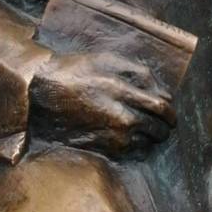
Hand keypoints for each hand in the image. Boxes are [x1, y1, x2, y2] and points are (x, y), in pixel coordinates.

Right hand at [30, 51, 175, 155]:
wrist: (42, 94)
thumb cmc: (75, 71)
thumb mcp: (107, 59)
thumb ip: (137, 71)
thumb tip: (160, 87)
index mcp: (123, 91)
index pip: (161, 105)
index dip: (170, 109)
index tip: (169, 108)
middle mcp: (121, 116)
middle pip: (159, 127)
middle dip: (166, 125)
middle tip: (166, 122)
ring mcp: (113, 136)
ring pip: (148, 141)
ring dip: (154, 135)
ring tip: (149, 129)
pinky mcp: (104, 148)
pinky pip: (134, 151)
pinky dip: (139, 145)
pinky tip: (132, 136)